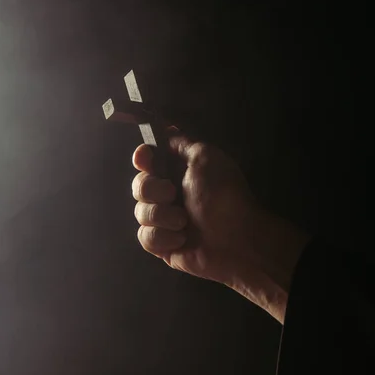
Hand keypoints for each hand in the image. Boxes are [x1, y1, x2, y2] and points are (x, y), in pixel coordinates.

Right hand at [132, 134, 309, 323]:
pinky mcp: (163, 245)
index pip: (147, 160)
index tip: (146, 160)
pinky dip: (162, 237)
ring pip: (140, 213)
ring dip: (162, 216)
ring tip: (184, 221)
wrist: (236, 238)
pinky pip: (145, 237)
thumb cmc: (224, 195)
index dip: (142, 158)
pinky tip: (182, 238)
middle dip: (152, 190)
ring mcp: (165, 221)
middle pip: (138, 186)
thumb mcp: (205, 158)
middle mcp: (170, 195)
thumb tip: (166, 129)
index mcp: (180, 172)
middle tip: (174, 194)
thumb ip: (182, 143)